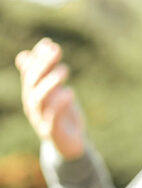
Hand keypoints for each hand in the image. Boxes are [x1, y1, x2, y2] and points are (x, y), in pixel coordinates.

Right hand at [15, 38, 85, 159]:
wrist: (69, 144)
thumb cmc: (61, 115)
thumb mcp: (53, 93)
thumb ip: (41, 76)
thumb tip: (24, 54)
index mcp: (32, 95)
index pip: (30, 73)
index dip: (38, 58)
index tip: (48, 43)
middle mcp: (33, 106)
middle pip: (33, 83)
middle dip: (43, 65)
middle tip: (57, 51)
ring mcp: (41, 119)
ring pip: (40, 99)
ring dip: (50, 82)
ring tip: (64, 70)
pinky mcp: (52, 132)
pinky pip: (51, 119)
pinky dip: (59, 105)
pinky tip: (70, 93)